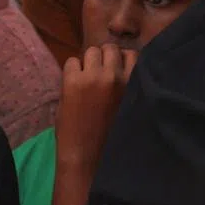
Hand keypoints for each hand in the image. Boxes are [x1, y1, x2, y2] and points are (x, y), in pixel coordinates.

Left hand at [55, 45, 137, 168]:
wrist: (87, 156)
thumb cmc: (113, 136)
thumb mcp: (131, 105)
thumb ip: (128, 84)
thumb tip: (120, 67)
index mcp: (133, 83)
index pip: (131, 54)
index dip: (121, 60)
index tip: (115, 70)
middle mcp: (115, 76)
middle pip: (110, 48)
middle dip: (103, 58)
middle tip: (97, 73)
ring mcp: (94, 77)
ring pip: (90, 51)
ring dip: (87, 62)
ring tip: (84, 79)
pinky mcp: (73, 82)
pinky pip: (71, 62)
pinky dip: (72, 71)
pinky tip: (72, 87)